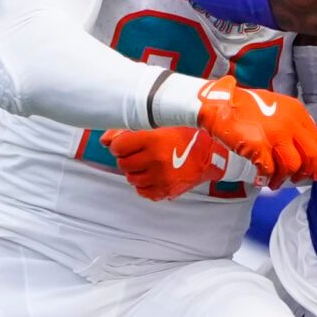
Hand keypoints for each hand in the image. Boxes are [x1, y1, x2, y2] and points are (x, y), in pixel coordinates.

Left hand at [101, 126, 227, 201]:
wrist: (211, 153)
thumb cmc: (184, 134)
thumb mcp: (159, 124)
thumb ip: (128, 130)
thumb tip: (104, 141)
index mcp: (153, 140)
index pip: (118, 147)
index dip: (120, 145)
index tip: (126, 144)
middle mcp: (156, 160)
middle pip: (123, 164)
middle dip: (127, 158)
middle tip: (139, 153)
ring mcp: (161, 178)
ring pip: (131, 179)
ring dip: (135, 172)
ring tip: (148, 163)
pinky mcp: (166, 190)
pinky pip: (143, 192)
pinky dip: (144, 184)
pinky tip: (153, 175)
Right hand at [196, 75, 316, 185]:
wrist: (221, 105)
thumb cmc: (245, 107)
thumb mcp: (276, 107)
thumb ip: (291, 123)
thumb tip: (300, 149)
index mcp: (296, 112)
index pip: (316, 142)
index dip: (316, 161)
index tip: (313, 172)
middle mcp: (289, 123)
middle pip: (309, 156)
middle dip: (304, 173)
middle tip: (296, 180)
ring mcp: (275, 135)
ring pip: (291, 166)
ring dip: (283, 178)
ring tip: (274, 182)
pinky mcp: (259, 146)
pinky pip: (269, 170)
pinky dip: (266, 178)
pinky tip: (261, 179)